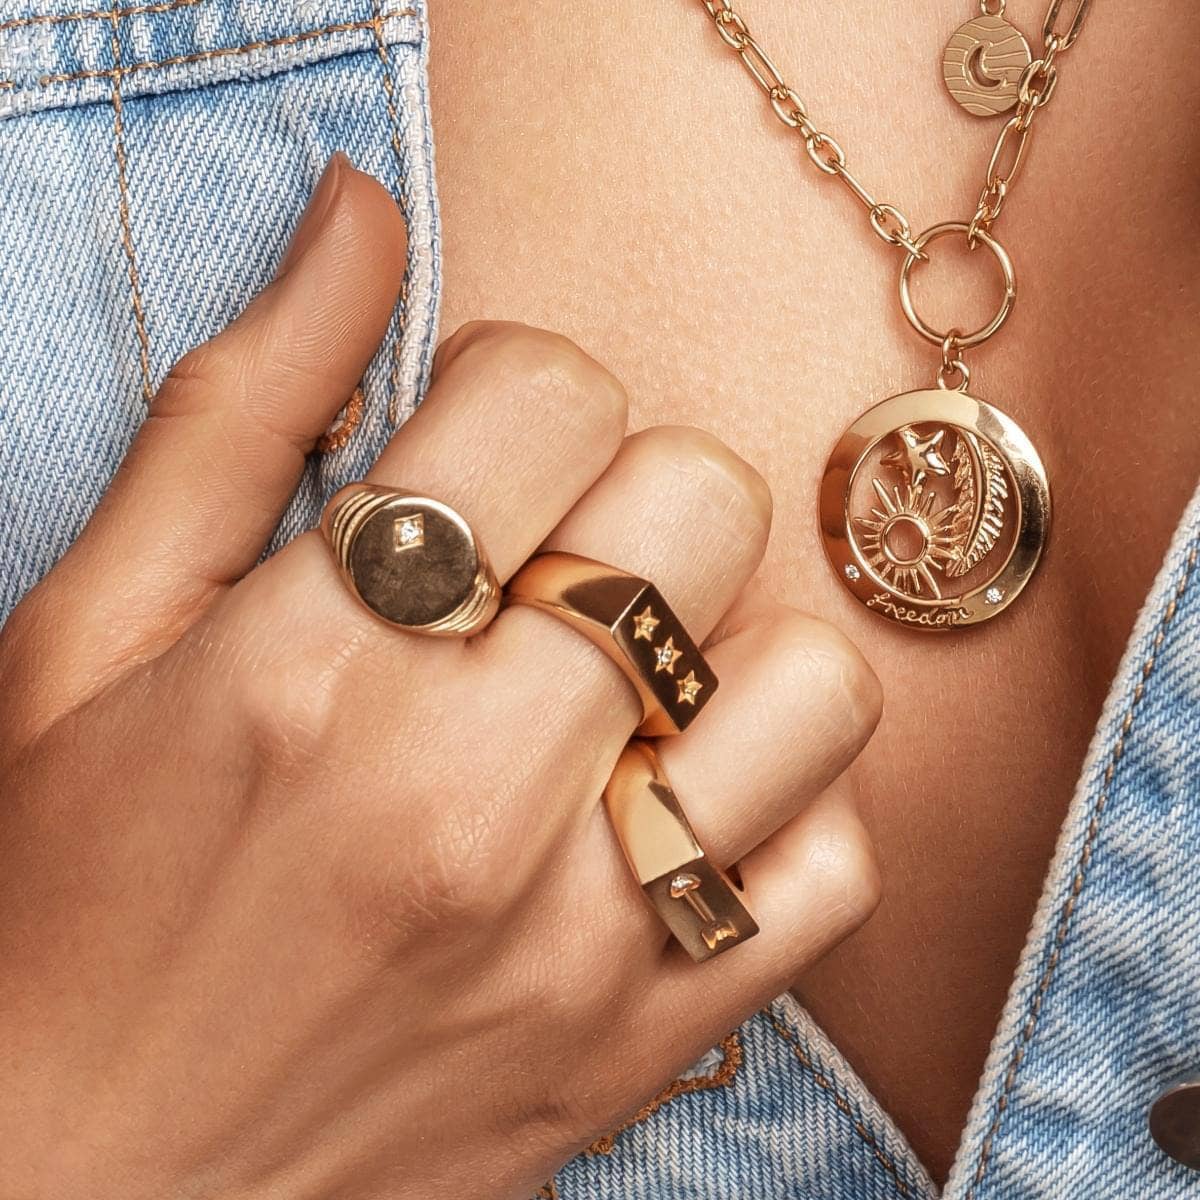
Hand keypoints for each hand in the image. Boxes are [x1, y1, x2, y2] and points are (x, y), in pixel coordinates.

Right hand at [0, 154, 882, 1198]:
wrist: (84, 1194)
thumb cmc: (60, 906)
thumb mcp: (90, 637)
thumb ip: (243, 408)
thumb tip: (365, 213)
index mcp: (310, 669)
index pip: (550, 392)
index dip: (517, 386)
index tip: (474, 448)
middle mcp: (463, 800)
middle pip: (700, 503)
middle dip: (628, 494)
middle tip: (546, 560)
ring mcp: (573, 939)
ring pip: (810, 685)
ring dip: (726, 650)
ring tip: (624, 688)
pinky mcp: (637, 1041)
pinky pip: (829, 870)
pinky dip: (774, 815)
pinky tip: (668, 815)